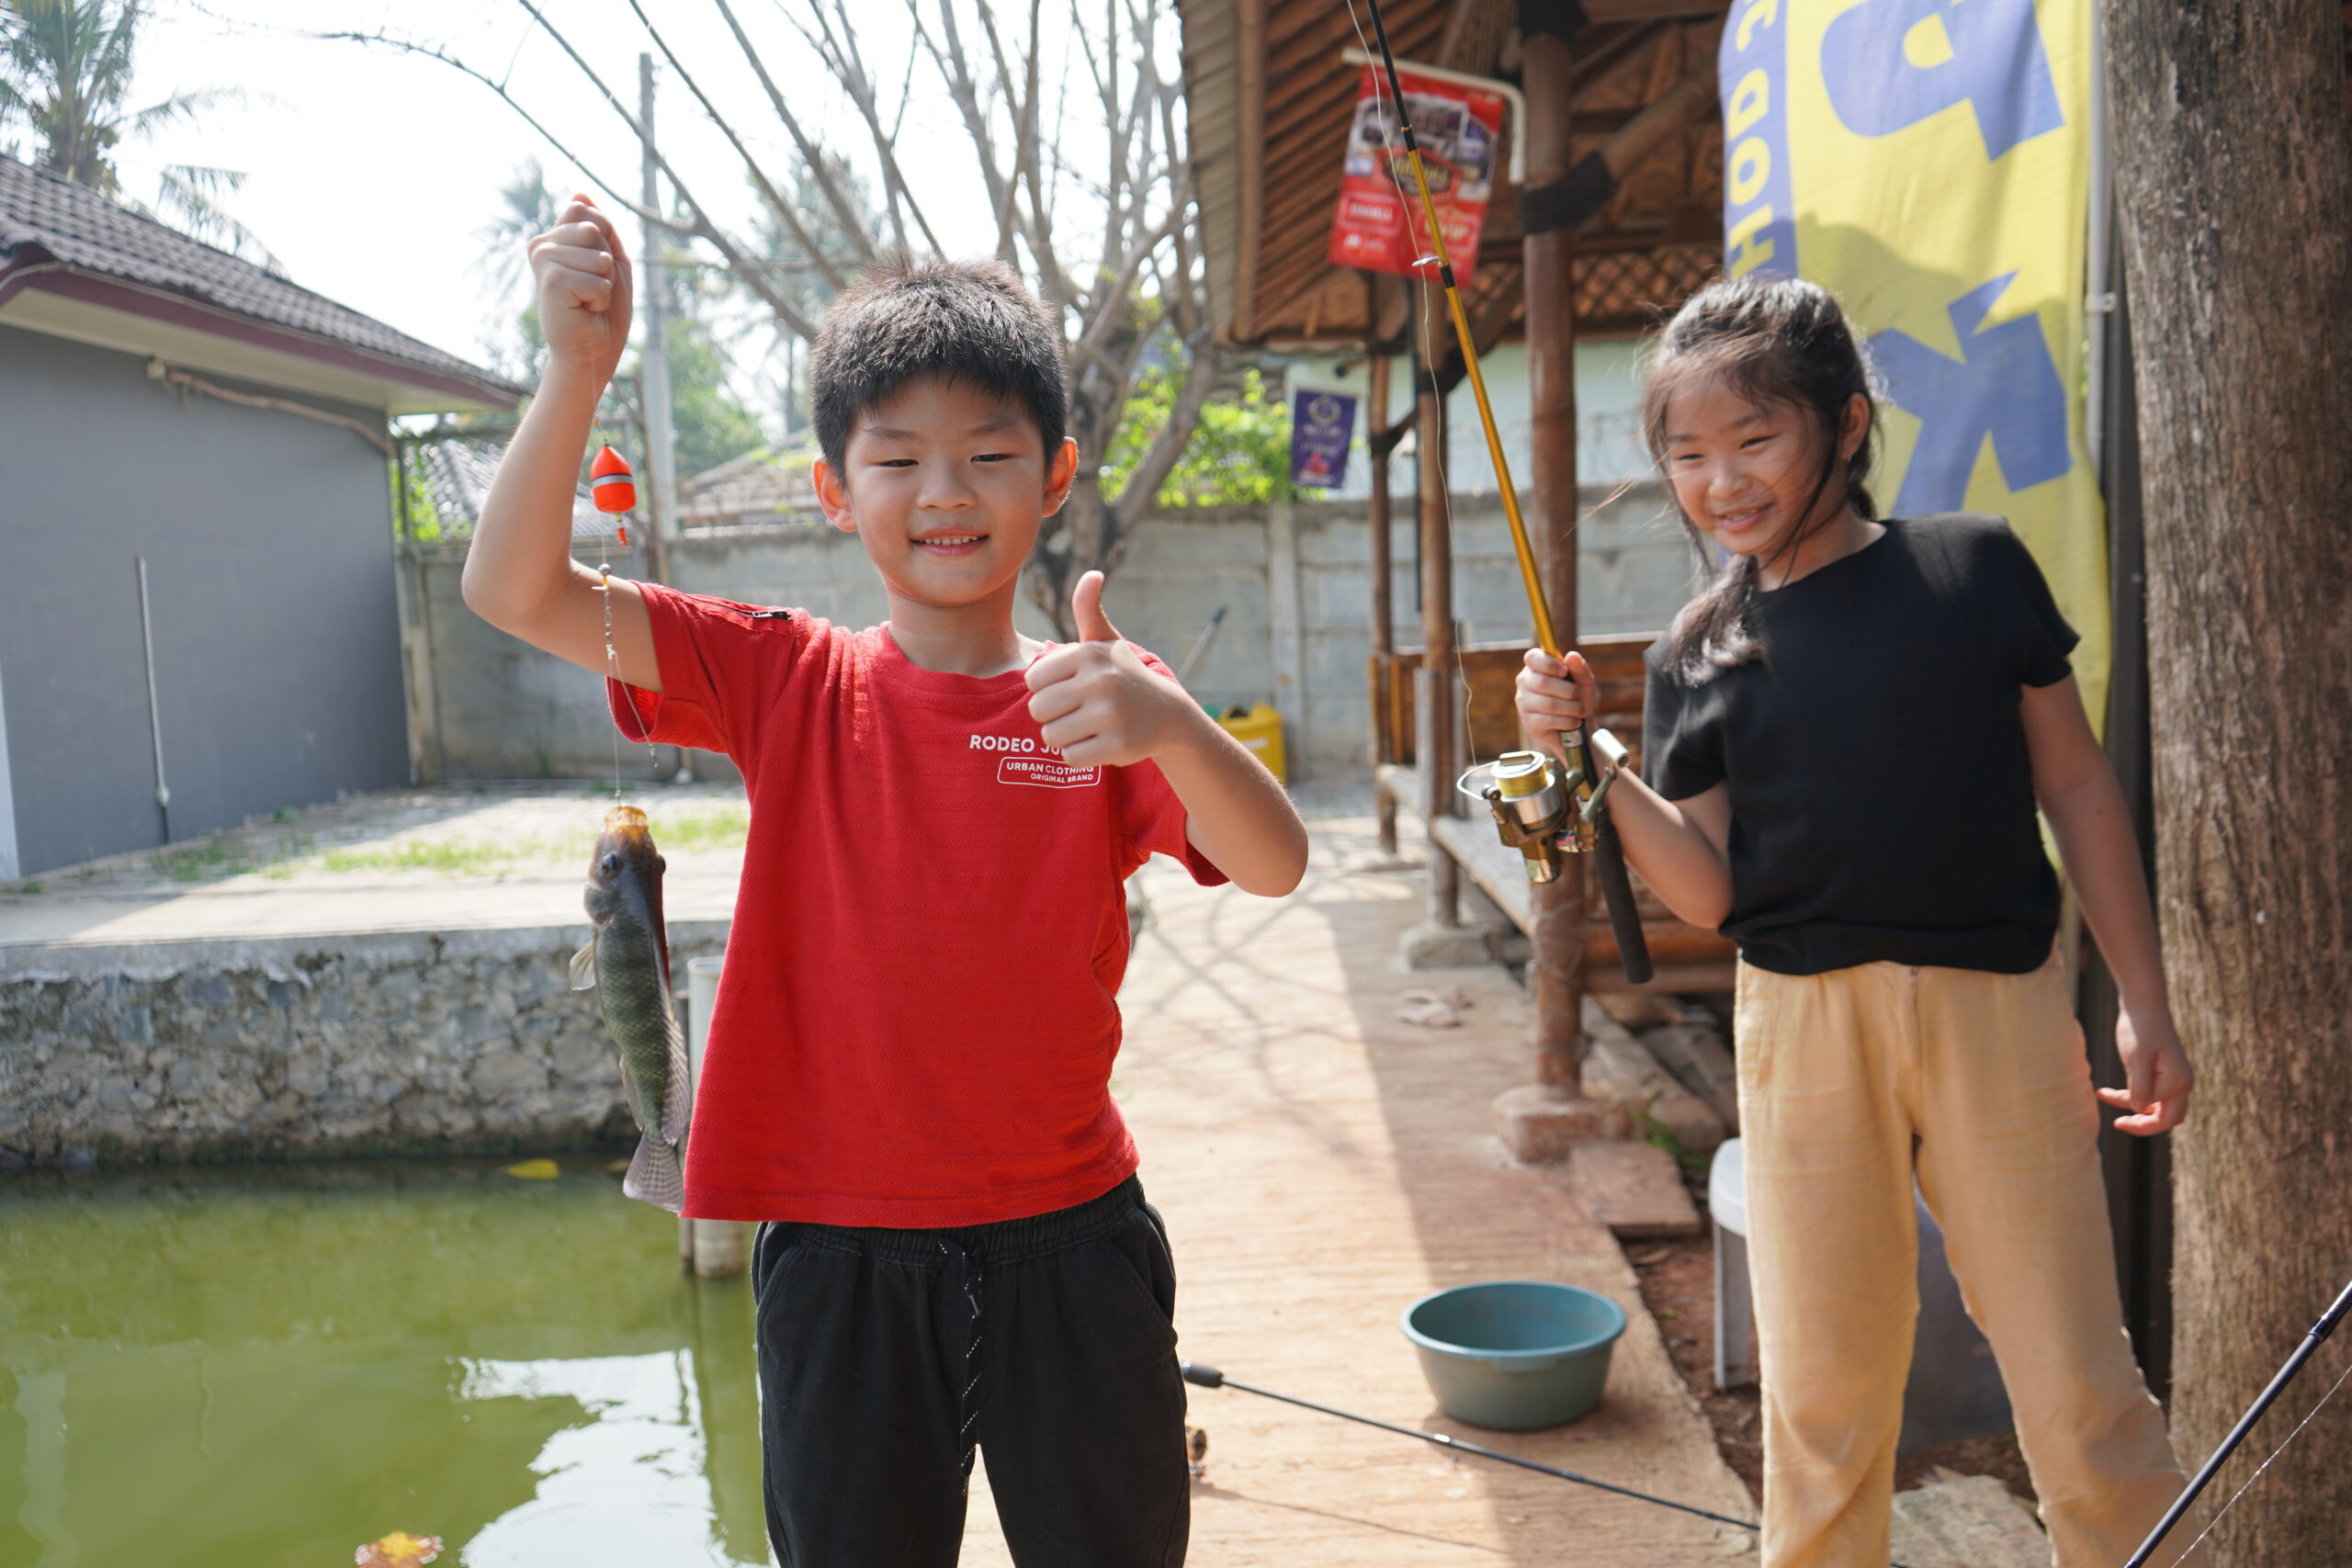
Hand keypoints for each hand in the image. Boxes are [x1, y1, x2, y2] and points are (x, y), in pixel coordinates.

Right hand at [528, 195, 632, 385]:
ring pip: (599, 255)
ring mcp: (543, 261)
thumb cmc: (602, 310)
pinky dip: (601, 298)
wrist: (592, 351)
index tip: (594, 271)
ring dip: (605, 284)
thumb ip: (600, 227)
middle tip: (592, 290)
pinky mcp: (551, 281)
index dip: (606, 244)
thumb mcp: (610, 260)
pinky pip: (598, 279)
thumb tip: (579, 193)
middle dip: (607, 263)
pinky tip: (584, 310)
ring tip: (588, 301)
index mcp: (553, 237)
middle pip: (595, 229)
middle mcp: (542, 245)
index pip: (590, 212)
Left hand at [1024, 572, 1186, 767]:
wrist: (1169, 715)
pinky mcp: (1118, 745)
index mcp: (1089, 653)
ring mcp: (1111, 715)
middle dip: (1052, 716)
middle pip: (1038, 710)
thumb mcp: (1107, 642)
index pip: (1032, 681)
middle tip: (1077, 712)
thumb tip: (1092, 575)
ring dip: (1064, 737)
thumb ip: (1089, 610)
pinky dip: (1079, 755)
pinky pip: (1070, 758)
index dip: (1046, 689)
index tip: (1069, 688)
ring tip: (1087, 727)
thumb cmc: (1126, 676)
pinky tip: (1098, 743)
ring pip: (1051, 737)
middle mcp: (1100, 681)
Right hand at [1514, 647, 1598, 761]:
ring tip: (1581, 710)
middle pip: (1542, 682)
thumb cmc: (1578, 698)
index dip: (1549, 664)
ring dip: (1572, 708)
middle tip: (1578, 695)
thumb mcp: (1584, 681)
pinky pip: (1549, 721)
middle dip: (1568, 690)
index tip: (1565, 671)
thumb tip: (1572, 656)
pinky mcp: (1529, 723)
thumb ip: (1580, 668)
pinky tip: (1575, 722)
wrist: (1578, 726)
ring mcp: (1524, 703)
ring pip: (1548, 704)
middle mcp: (1525, 682)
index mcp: (1536, 666)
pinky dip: (1567, 722)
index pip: (1532, 658)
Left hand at [2099, 1003, 2192, 1134]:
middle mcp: (2183, 1083)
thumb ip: (2139, 1087)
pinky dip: (2132, 1094)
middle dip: (2143, 1123)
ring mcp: (2175, 1078)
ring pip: (2157, 1106)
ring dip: (2133, 1105)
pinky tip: (2106, 1091)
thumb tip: (2139, 1109)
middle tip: (2118, 1123)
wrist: (2143, 1005)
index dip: (2140, 1123)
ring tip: (2104, 1094)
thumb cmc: (2139, 1030)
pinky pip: (2151, 1093)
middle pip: (2167, 1118)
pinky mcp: (2164, 1072)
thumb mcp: (2136, 1059)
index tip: (2117, 1122)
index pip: (2163, 1118)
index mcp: (2179, 1083)